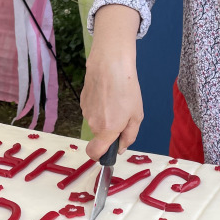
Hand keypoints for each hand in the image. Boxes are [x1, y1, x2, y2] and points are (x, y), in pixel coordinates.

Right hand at [81, 5, 142, 160]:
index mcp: (107, 130)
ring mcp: (85, 111)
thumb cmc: (127, 89)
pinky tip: (107, 92)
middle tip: (123, 114)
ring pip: (96, 121)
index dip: (101, 156)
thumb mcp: (136, 115)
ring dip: (105, 116)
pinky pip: (92, 109)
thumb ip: (129, 136)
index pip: (94, 153)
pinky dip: (99, 105)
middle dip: (110, 130)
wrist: (110, 64)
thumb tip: (121, 148)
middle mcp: (93, 123)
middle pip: (100, 136)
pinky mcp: (82, 99)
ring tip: (116, 99)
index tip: (110, 150)